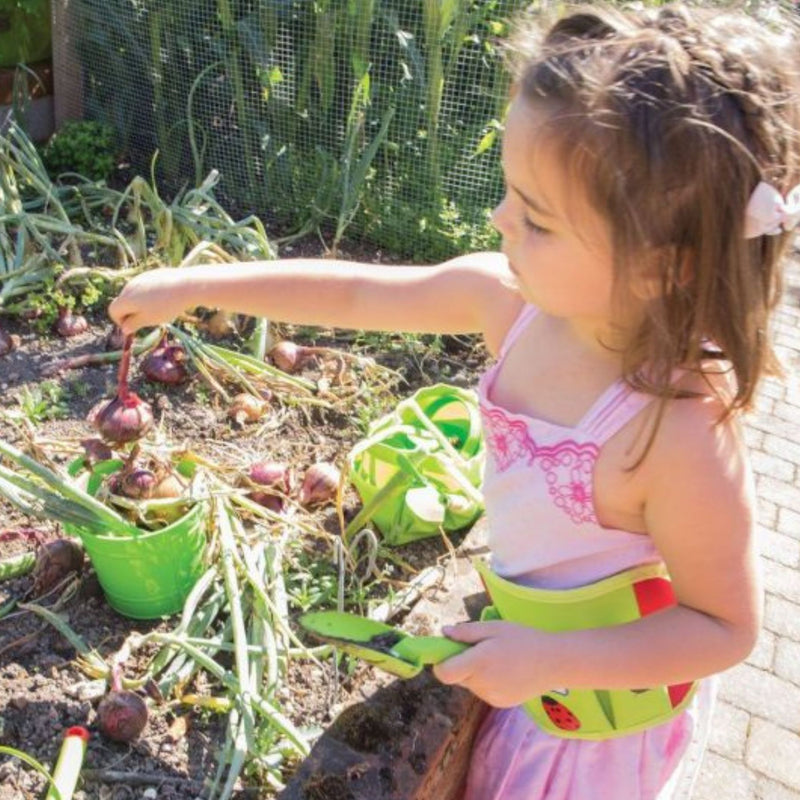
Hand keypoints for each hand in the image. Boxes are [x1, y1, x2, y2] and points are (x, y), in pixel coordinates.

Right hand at [108, 268, 194, 334]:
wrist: (186, 286)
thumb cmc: (166, 306)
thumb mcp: (148, 319)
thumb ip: (133, 324)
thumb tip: (124, 328)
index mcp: (125, 298)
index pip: (113, 311)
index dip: (120, 321)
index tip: (134, 327)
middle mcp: (129, 286)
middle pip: (123, 302)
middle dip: (131, 313)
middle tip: (149, 320)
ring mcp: (140, 278)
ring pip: (135, 295)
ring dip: (141, 304)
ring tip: (159, 309)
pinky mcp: (152, 274)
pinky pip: (145, 287)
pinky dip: (150, 295)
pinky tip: (165, 299)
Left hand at [432, 621, 551, 706]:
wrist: (554, 662)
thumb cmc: (523, 639)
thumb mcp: (494, 628)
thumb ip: (467, 632)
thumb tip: (444, 632)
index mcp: (478, 663)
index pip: (444, 673)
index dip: (441, 662)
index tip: (448, 651)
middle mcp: (482, 684)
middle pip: (457, 677)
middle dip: (461, 663)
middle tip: (480, 649)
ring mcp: (491, 697)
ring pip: (470, 684)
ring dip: (475, 673)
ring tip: (497, 659)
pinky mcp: (500, 703)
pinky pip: (483, 691)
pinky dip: (487, 682)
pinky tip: (506, 671)